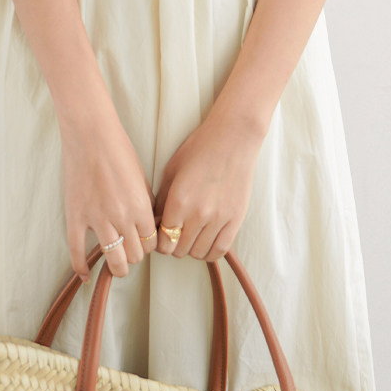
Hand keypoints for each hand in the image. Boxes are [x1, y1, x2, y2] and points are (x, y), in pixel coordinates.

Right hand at [59, 109, 157, 281]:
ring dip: (118, 265)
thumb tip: (147, 227)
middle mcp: (121, 217)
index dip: (149, 244)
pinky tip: (85, 276)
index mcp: (140, 207)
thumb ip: (145, 205)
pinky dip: (81, 268)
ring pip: (114, 260)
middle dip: (135, 254)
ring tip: (117, 263)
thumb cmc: (118, 150)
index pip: (151, 243)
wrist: (90, 135)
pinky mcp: (76, 217)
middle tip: (130, 247)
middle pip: (135, 255)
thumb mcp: (142, 178)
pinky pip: (77, 252)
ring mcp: (97, 219)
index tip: (144, 241)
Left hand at [153, 109, 263, 262]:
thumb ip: (161, 200)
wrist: (233, 137)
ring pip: (199, 253)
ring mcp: (219, 218)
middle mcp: (198, 214)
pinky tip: (205, 241)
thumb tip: (154, 223)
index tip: (161, 235)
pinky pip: (220, 249)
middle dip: (174, 245)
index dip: (160, 242)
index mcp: (179, 201)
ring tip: (191, 235)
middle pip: (179, 250)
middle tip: (175, 234)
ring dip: (191, 248)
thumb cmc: (200, 148)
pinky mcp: (236, 219)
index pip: (163, 241)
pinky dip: (210, 251)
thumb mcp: (172, 171)